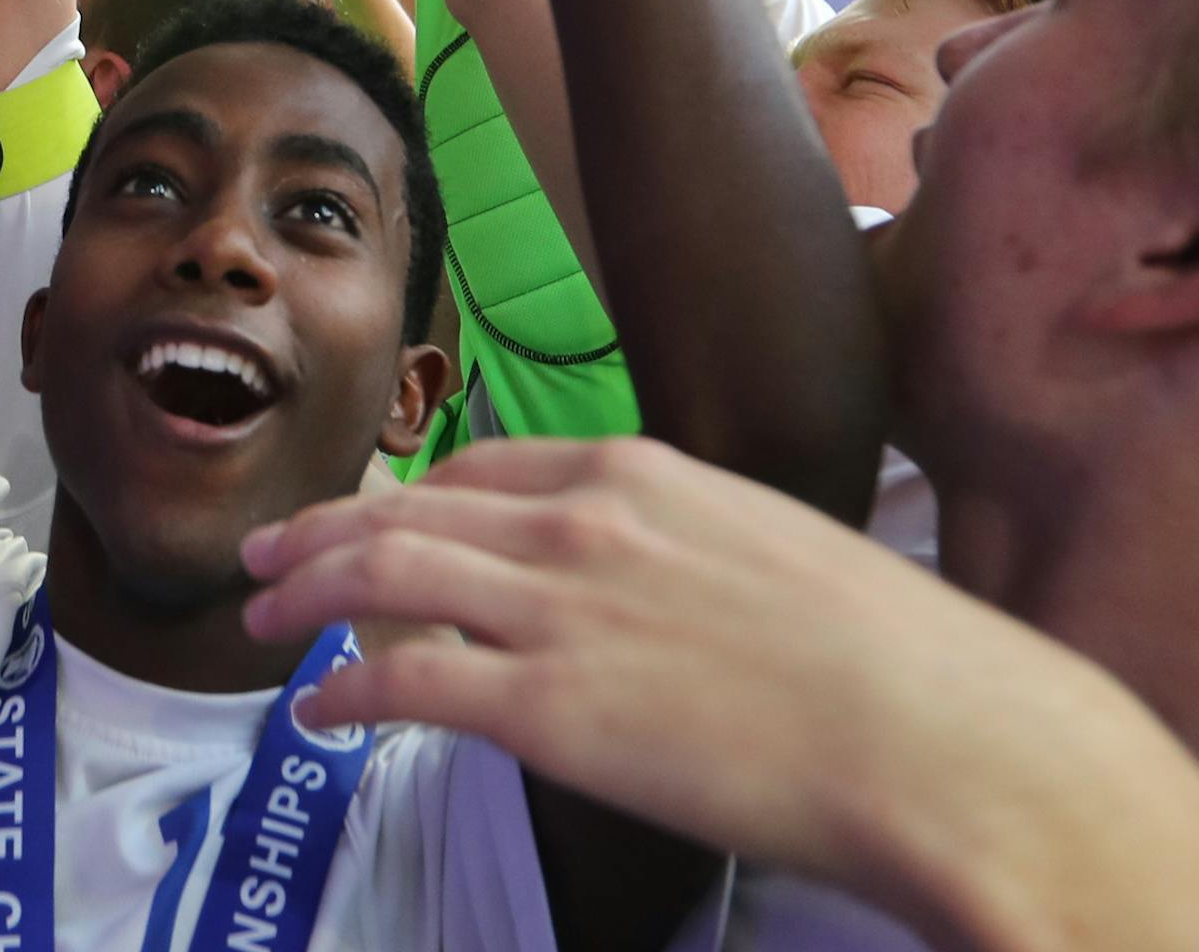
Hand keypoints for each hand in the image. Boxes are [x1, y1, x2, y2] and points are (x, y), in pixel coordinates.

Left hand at [240, 437, 1198, 951]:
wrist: (938, 731)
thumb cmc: (890, 657)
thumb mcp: (777, 555)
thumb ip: (692, 555)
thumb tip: (660, 593)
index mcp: (647, 473)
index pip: (489, 468)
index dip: (414, 494)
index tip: (375, 516)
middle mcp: (587, 521)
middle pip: (413, 509)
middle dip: (325, 530)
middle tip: (269, 554)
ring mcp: (561, 609)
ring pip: (385, 576)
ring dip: (307, 592)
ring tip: (260, 612)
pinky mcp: (551, 708)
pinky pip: (407, 684)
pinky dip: (347, 691)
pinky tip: (321, 710)